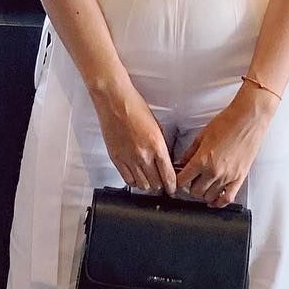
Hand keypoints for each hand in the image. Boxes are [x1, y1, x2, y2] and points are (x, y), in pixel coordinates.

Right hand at [92, 78, 177, 194]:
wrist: (115, 101)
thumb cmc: (135, 107)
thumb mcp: (157, 126)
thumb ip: (161, 146)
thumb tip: (165, 160)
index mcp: (157, 145)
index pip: (168, 175)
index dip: (172, 186)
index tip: (173, 188)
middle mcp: (143, 155)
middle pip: (156, 183)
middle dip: (161, 185)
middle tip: (162, 182)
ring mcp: (128, 158)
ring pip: (142, 185)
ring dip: (147, 184)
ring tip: (149, 179)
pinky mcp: (116, 158)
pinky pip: (127, 179)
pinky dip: (133, 181)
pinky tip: (136, 176)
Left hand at [173, 92, 273, 208]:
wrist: (248, 119)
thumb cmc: (227, 122)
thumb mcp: (202, 135)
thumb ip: (190, 152)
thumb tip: (182, 163)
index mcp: (202, 160)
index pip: (182, 181)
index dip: (178, 181)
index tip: (178, 179)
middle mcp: (214, 171)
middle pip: (195, 192)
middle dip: (190, 187)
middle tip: (191, 180)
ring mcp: (228, 176)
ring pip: (209, 197)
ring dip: (204, 193)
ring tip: (203, 185)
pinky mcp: (240, 178)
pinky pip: (228, 198)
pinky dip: (220, 202)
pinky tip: (215, 200)